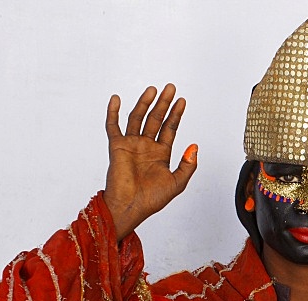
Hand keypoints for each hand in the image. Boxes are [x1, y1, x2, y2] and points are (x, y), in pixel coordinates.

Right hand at [104, 84, 197, 240]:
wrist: (132, 206)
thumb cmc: (153, 199)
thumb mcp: (178, 182)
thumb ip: (188, 165)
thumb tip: (194, 146)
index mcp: (160, 153)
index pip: (169, 128)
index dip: (176, 115)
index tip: (182, 101)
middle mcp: (146, 146)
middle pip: (156, 119)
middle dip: (163, 104)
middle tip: (170, 88)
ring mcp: (132, 145)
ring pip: (138, 118)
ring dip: (145, 103)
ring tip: (153, 89)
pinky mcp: (118, 147)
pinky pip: (113, 126)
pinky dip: (113, 112)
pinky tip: (117, 99)